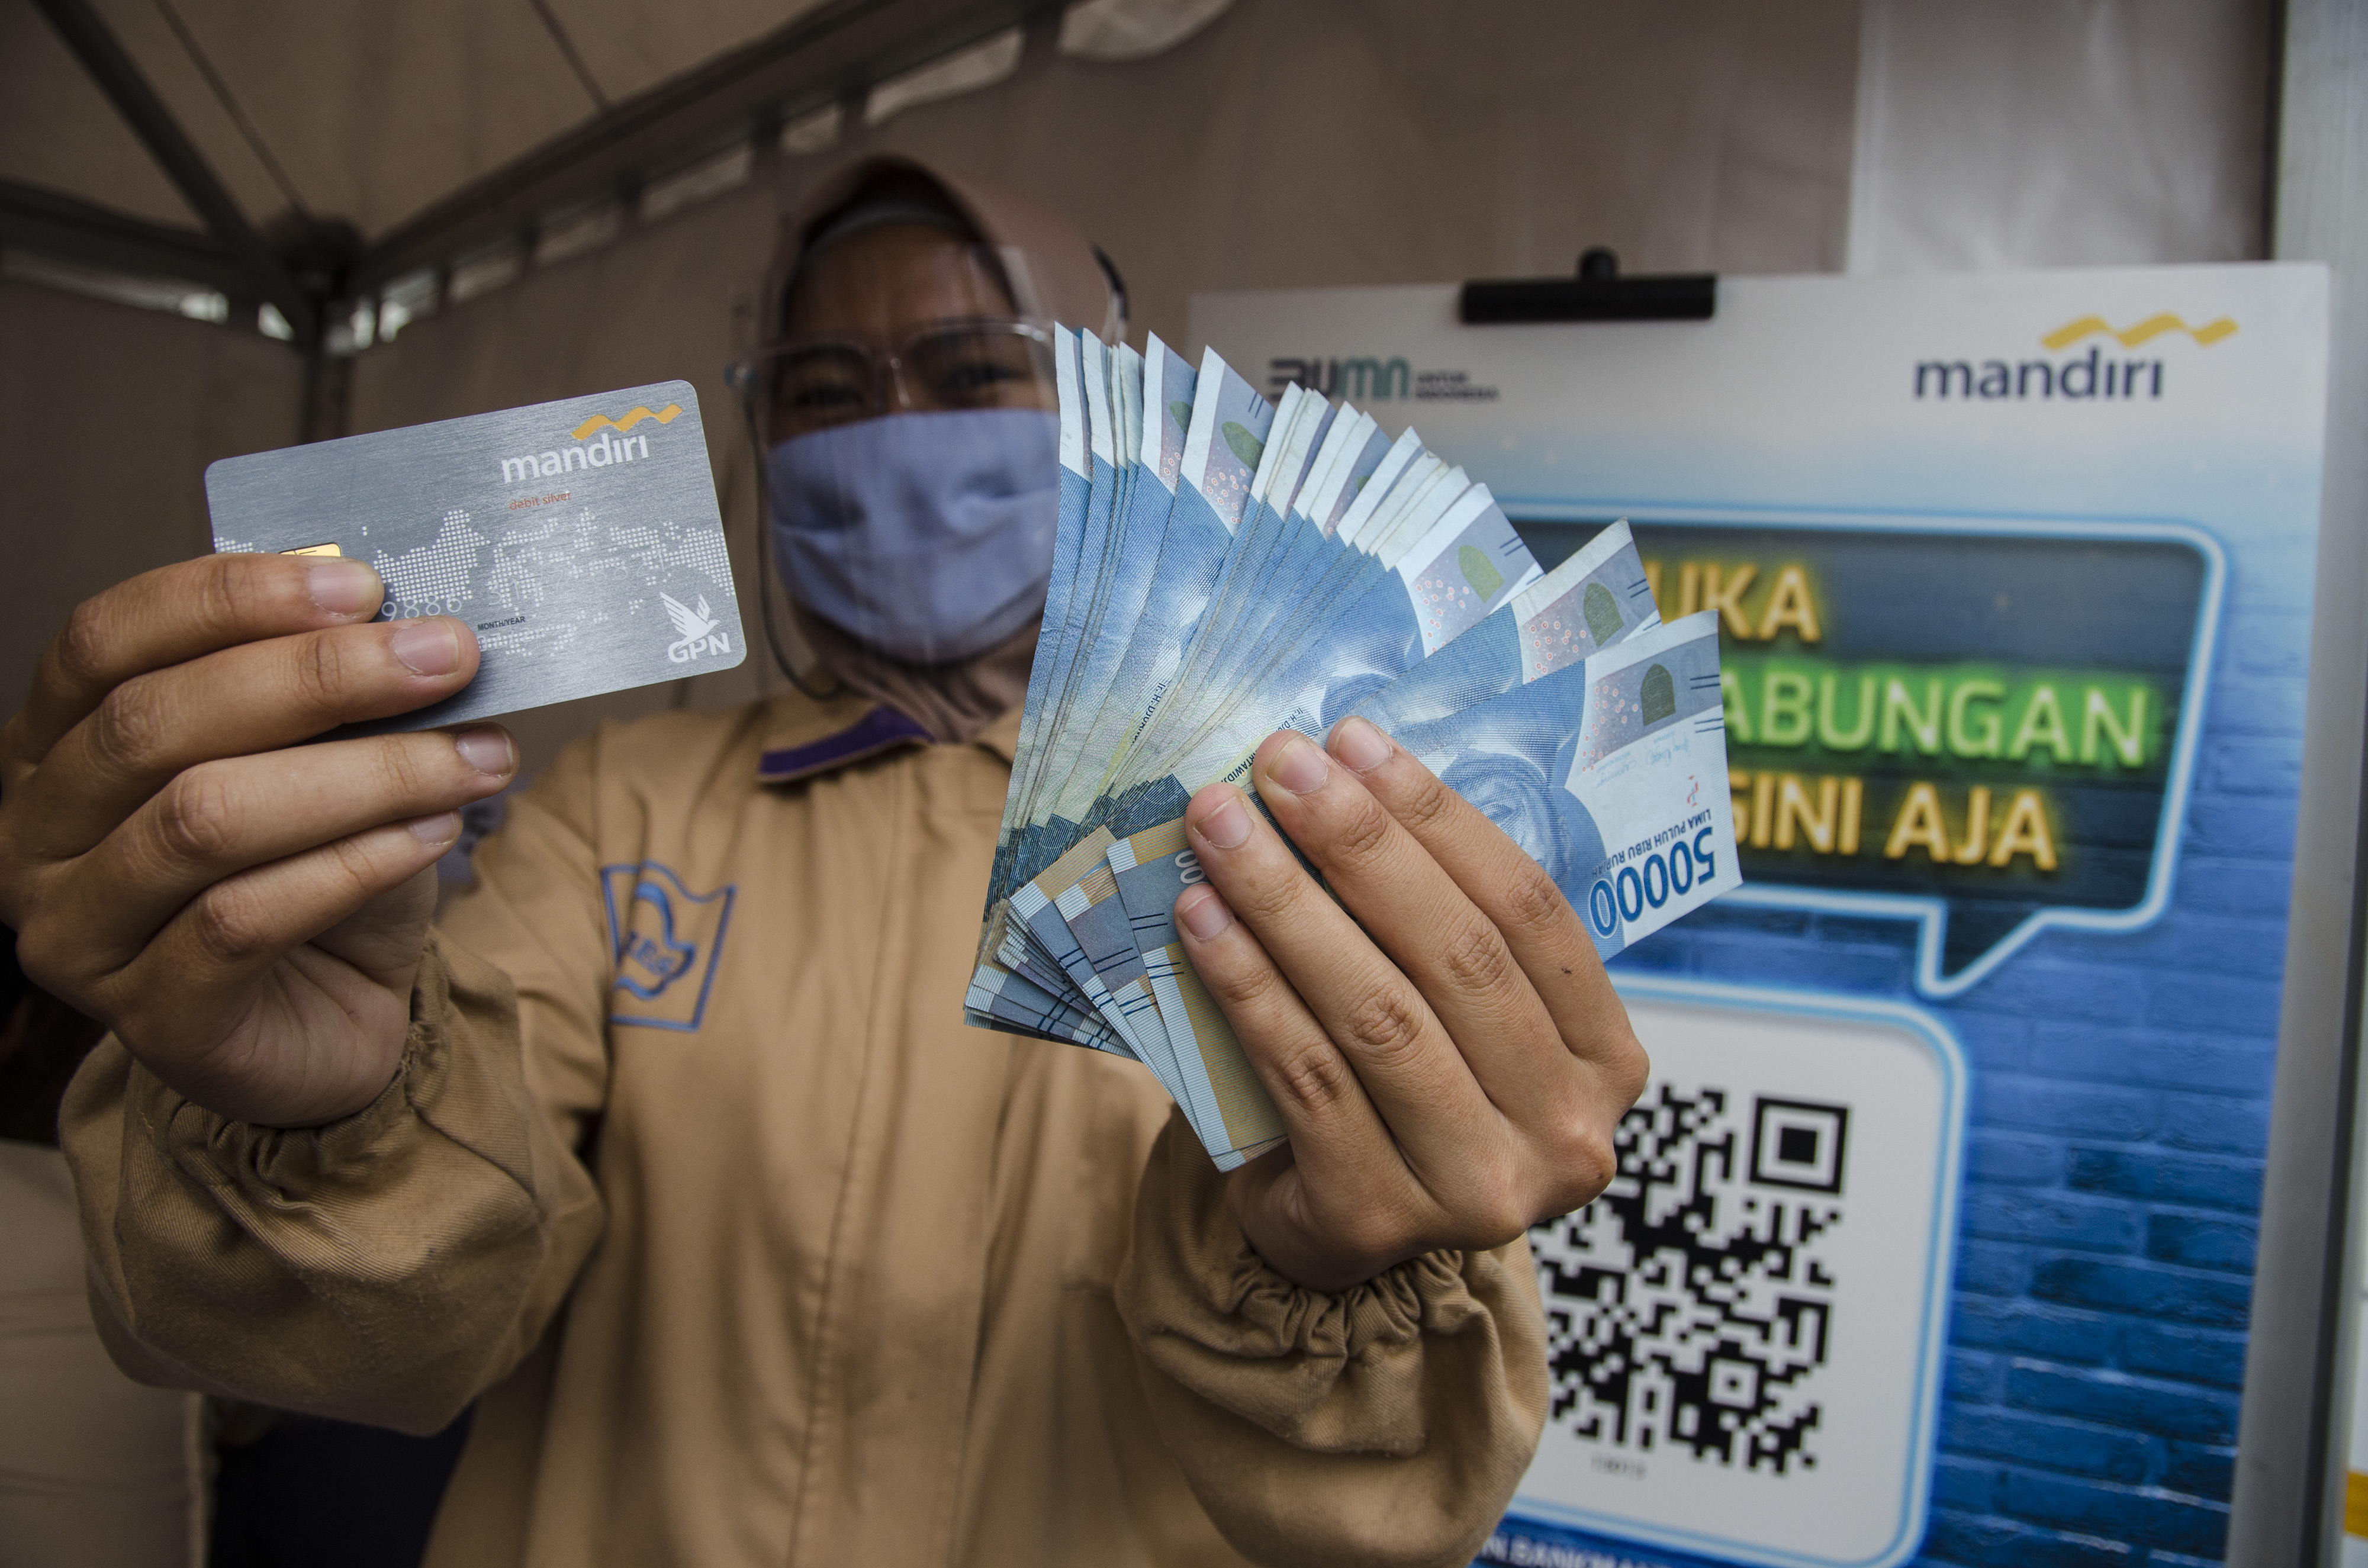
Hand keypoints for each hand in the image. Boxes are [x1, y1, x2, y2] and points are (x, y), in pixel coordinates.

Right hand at [0, 554, 516, 1126]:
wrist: (333, 1020)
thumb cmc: (314, 871)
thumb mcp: (315, 760)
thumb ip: (322, 692)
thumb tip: (402, 618)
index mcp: (51, 746)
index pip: (106, 640)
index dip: (229, 599)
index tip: (362, 586)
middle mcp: (34, 838)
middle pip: (157, 724)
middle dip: (319, 678)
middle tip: (447, 658)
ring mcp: (78, 935)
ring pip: (207, 820)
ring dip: (365, 774)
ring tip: (475, 756)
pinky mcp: (151, 1020)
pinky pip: (247, 919)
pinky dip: (356, 864)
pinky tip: (436, 833)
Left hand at [1174, 718, 1647, 1291]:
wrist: (1340, 1233)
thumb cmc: (1400, 1092)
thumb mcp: (1453, 1008)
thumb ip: (1430, 918)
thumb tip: (1339, 770)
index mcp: (1607, 1059)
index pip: (1528, 910)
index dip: (1439, 817)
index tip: (1352, 740)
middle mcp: (1565, 1131)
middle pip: (1455, 955)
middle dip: (1356, 842)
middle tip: (1276, 765)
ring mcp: (1480, 1187)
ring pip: (1378, 1014)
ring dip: (1287, 902)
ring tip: (1220, 826)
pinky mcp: (1380, 1219)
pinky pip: (1306, 1077)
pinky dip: (1248, 986)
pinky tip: (1200, 919)